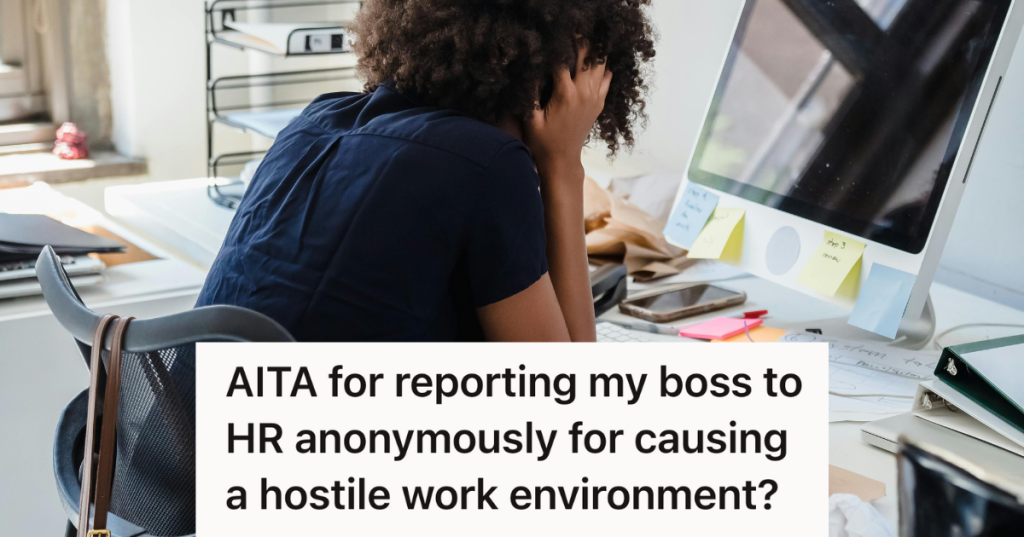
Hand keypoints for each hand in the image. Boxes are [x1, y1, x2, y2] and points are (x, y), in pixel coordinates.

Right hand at [524, 45, 612, 186]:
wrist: (562, 161)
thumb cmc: (542, 141)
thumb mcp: (529, 117)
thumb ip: (530, 93)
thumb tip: (528, 70)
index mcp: (565, 93)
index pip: (563, 59)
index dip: (558, 44)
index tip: (553, 34)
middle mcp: (583, 92)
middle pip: (587, 56)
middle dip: (581, 40)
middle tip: (574, 30)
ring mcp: (593, 97)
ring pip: (601, 65)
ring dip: (594, 51)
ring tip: (587, 41)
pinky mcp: (598, 103)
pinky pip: (607, 78)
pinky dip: (603, 67)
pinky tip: (597, 61)